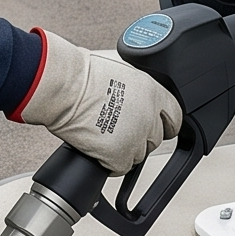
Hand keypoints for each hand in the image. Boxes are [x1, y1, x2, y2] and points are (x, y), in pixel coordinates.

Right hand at [17, 30, 182, 174]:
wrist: (59, 86)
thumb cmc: (79, 73)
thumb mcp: (121, 67)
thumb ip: (137, 83)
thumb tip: (135, 90)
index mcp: (153, 92)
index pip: (174, 117)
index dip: (161, 122)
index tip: (151, 125)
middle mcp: (148, 116)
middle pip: (155, 138)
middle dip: (139, 136)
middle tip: (118, 129)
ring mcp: (135, 137)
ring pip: (138, 155)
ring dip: (123, 150)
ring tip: (103, 136)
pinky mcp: (118, 154)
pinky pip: (120, 168)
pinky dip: (109, 163)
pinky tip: (97, 149)